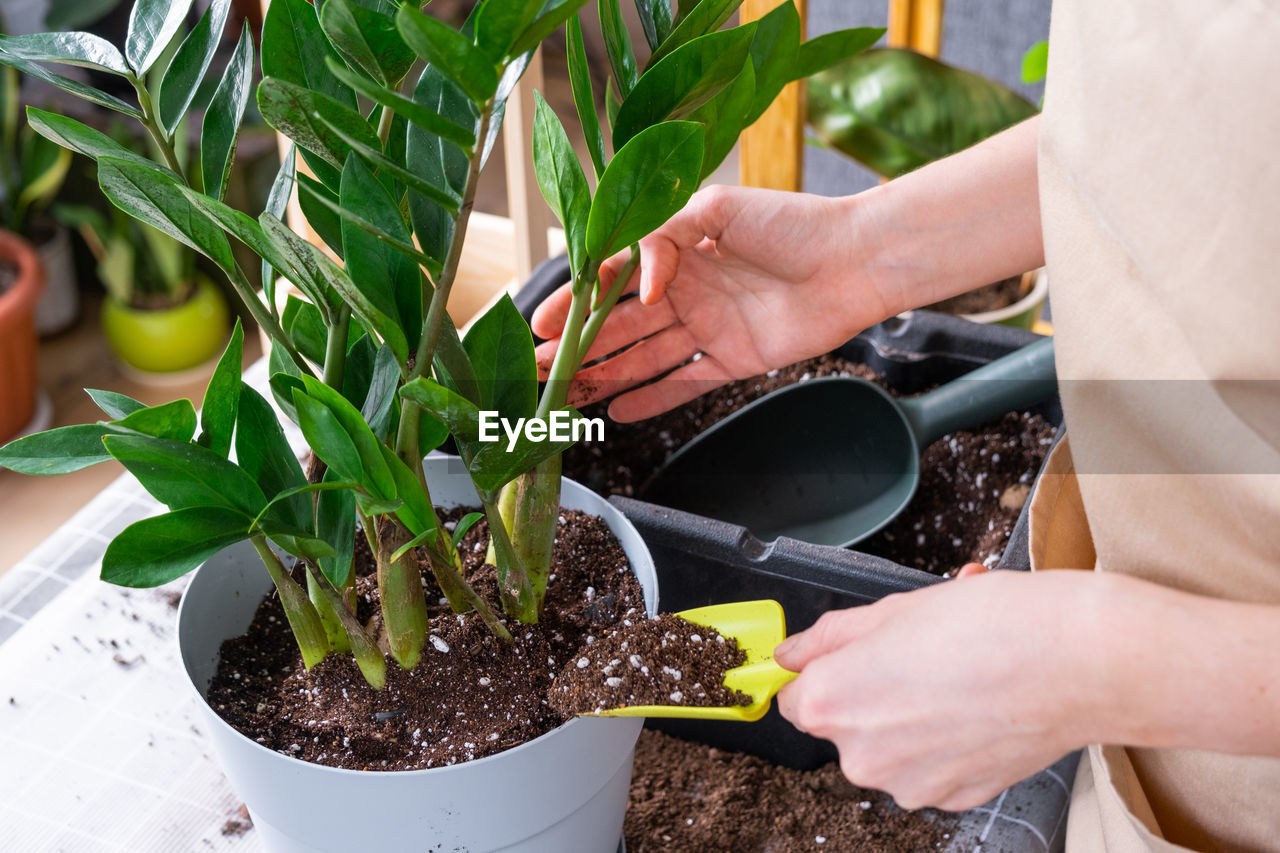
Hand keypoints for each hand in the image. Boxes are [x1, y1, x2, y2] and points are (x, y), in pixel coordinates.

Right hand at [531, 185, 896, 420]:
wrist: (854, 260)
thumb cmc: (792, 223)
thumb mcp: (717, 209)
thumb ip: (665, 239)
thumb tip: (640, 284)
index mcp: (677, 249)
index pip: (612, 279)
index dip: (576, 302)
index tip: (542, 325)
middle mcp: (687, 290)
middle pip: (619, 325)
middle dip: (577, 348)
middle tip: (536, 371)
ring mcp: (708, 327)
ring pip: (643, 357)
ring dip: (604, 376)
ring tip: (565, 398)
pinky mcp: (733, 359)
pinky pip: (683, 382)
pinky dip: (652, 399)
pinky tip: (617, 414)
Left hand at [774, 568, 1093, 810]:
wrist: (1076, 663)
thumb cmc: (991, 627)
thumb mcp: (892, 609)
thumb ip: (829, 638)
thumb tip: (791, 654)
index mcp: (832, 701)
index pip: (792, 697)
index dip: (820, 673)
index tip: (844, 661)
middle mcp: (861, 755)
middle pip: (842, 725)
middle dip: (868, 694)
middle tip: (915, 658)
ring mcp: (908, 785)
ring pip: (888, 749)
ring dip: (907, 721)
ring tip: (953, 678)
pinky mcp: (953, 799)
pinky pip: (929, 769)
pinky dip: (944, 745)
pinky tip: (974, 709)